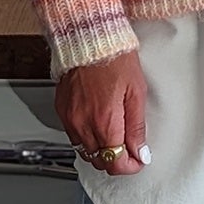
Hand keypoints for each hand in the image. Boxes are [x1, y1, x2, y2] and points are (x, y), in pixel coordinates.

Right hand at [56, 49, 150, 176]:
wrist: (88, 38)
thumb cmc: (114, 59)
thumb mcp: (136, 93)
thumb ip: (137, 128)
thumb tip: (141, 152)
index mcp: (105, 122)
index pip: (115, 163)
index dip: (130, 166)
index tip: (138, 160)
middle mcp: (83, 124)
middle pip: (100, 161)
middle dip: (117, 160)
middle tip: (130, 149)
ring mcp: (70, 119)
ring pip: (85, 152)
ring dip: (101, 151)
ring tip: (115, 136)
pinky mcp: (62, 111)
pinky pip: (73, 137)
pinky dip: (87, 138)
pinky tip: (98, 126)